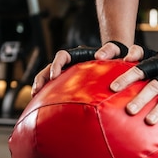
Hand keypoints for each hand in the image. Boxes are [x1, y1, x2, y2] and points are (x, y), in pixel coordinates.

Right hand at [31, 41, 145, 96]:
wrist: (122, 63)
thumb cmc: (120, 56)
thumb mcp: (117, 50)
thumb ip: (111, 50)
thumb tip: (99, 55)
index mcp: (80, 55)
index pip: (63, 55)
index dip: (56, 64)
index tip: (55, 76)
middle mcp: (72, 64)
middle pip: (51, 67)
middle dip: (42, 77)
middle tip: (38, 90)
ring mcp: (71, 75)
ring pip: (50, 78)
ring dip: (41, 86)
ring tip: (36, 98)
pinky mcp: (72, 85)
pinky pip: (58, 89)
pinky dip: (50, 95)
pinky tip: (46, 107)